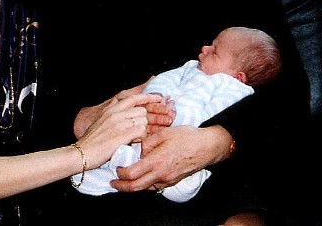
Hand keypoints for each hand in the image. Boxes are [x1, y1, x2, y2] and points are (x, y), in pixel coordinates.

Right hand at [74, 80, 173, 138]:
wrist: (82, 153)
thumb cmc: (91, 140)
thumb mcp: (100, 120)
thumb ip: (110, 110)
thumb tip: (116, 101)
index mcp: (111, 109)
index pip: (134, 98)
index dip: (148, 97)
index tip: (159, 97)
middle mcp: (116, 113)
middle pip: (142, 111)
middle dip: (146, 121)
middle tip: (145, 131)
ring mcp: (119, 123)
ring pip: (143, 121)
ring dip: (143, 131)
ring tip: (135, 140)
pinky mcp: (122, 134)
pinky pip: (141, 132)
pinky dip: (141, 138)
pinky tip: (134, 144)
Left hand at [110, 125, 232, 192]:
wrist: (207, 147)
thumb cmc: (187, 137)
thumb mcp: (164, 133)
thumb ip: (147, 141)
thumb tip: (139, 149)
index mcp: (157, 161)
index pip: (132, 174)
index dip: (120, 174)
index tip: (116, 169)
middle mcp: (161, 174)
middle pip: (136, 187)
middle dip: (122, 187)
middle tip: (114, 183)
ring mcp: (168, 180)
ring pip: (146, 188)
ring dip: (133, 186)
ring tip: (125, 180)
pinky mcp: (173, 181)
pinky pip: (155, 186)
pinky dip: (145, 184)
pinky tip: (142, 176)